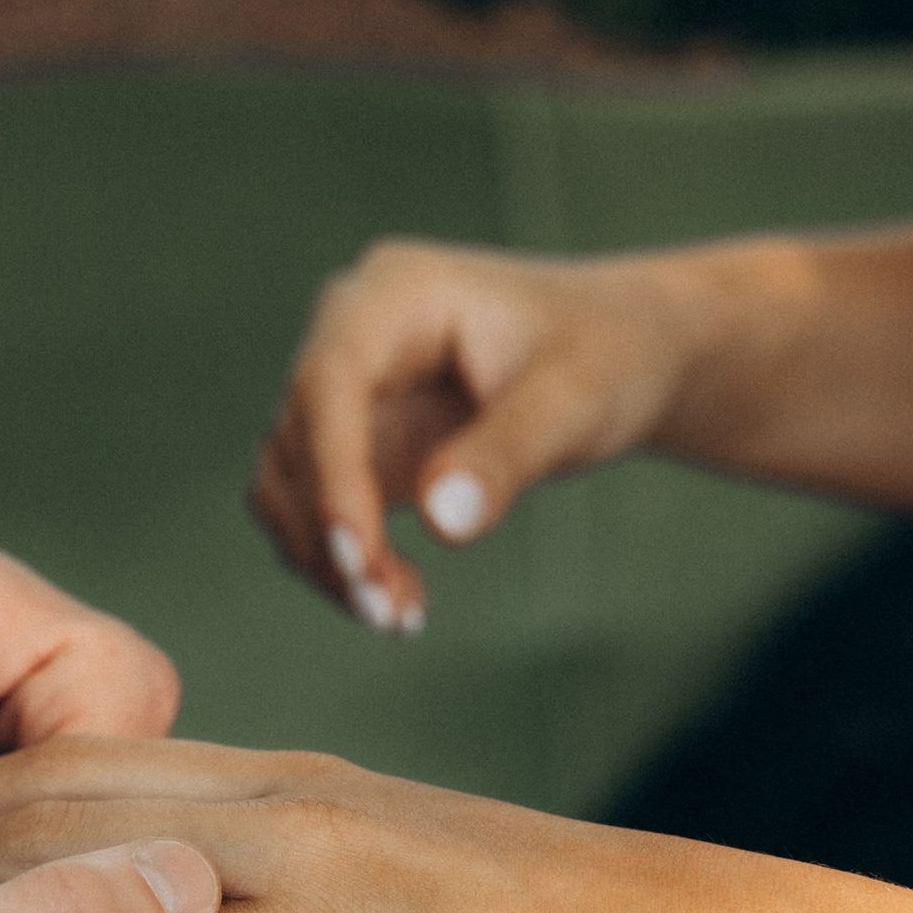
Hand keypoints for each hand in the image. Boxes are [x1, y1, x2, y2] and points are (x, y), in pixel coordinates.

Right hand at [256, 240, 733, 632]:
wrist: (624, 351)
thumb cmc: (608, 354)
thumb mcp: (577, 399)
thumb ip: (509, 455)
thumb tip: (442, 522)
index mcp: (395, 293)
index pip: (332, 383)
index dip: (333, 474)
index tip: (359, 558)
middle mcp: (349, 334)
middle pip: (296, 440)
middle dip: (332, 536)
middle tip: (391, 617)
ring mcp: (344, 391)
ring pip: (287, 483)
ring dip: (325, 560)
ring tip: (398, 618)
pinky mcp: (351, 442)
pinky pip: (311, 509)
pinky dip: (340, 562)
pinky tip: (398, 601)